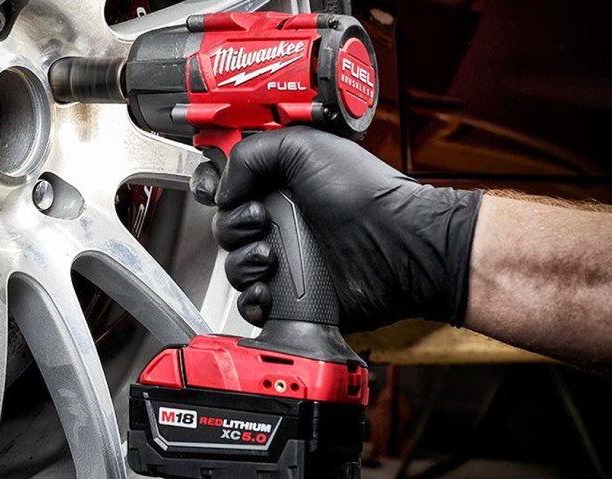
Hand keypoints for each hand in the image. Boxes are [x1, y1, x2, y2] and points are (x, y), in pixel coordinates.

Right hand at [190, 126, 482, 331]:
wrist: (397, 245)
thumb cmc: (364, 194)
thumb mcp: (304, 146)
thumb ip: (250, 153)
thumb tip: (224, 185)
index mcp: (280, 182)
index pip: (228, 182)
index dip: (214, 185)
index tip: (217, 190)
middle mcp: (280, 218)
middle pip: (224, 225)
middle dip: (232, 224)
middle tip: (261, 219)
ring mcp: (285, 258)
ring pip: (233, 265)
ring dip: (242, 261)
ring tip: (273, 256)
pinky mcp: (290, 295)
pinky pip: (250, 301)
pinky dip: (252, 298)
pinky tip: (270, 288)